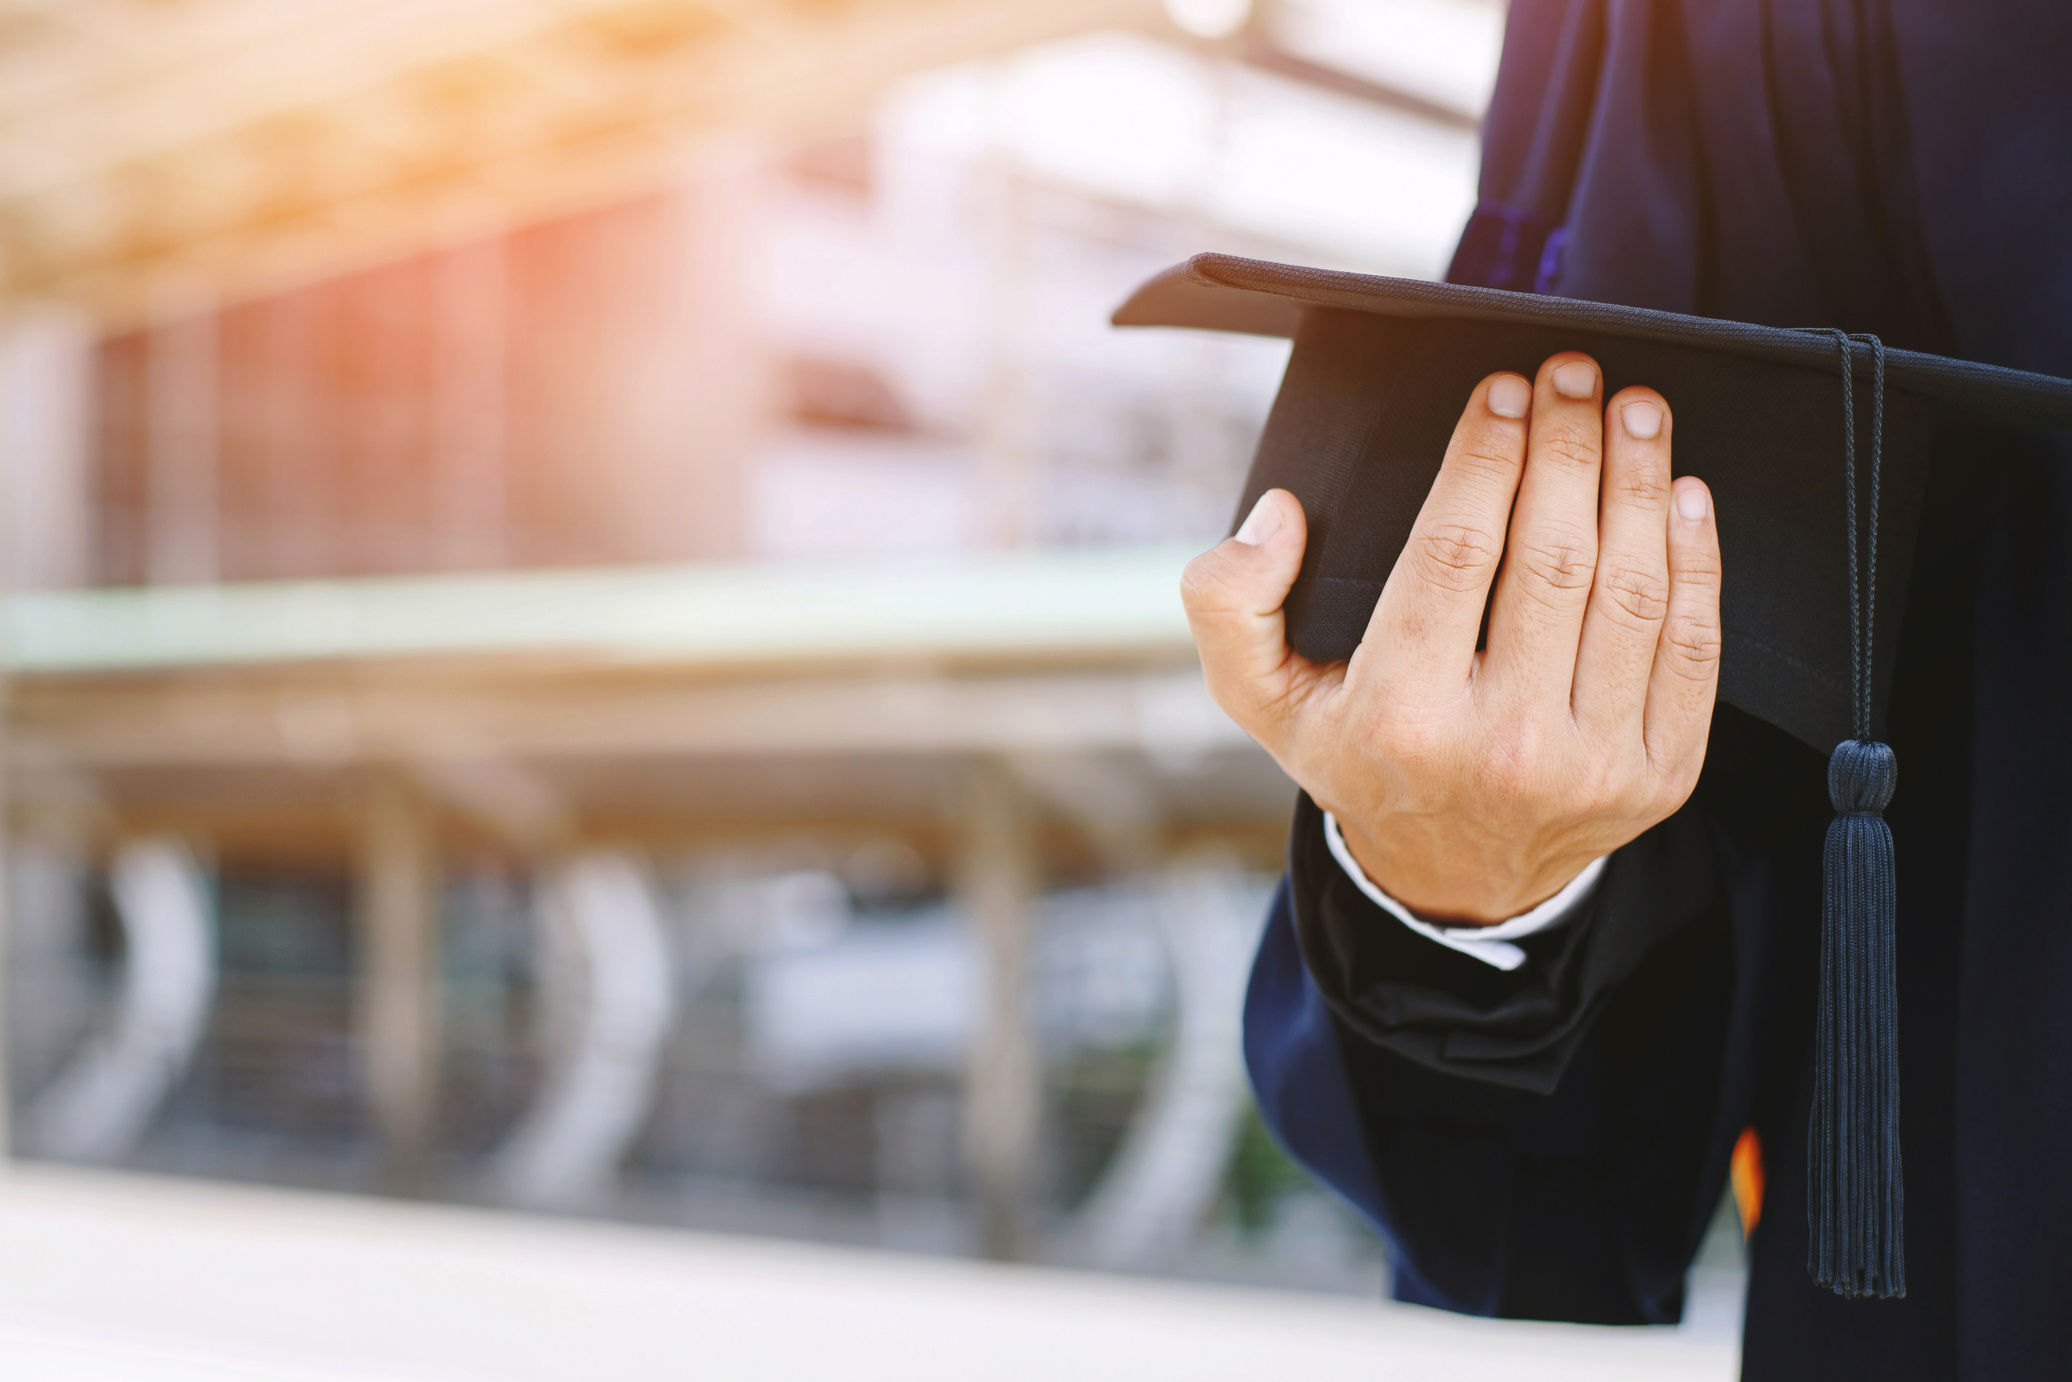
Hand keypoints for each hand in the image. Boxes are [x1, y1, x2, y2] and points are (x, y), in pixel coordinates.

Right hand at [1182, 353, 1722, 922]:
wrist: (1453, 881)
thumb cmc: (1359, 756)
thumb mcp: (1258, 694)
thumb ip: (1229, 601)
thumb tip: (1280, 515)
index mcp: (1402, 716)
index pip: (1457, 551)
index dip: (1487, 456)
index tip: (1504, 392)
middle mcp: (1501, 746)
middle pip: (1555, 558)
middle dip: (1570, 446)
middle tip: (1575, 377)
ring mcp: (1592, 765)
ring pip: (1631, 591)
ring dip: (1641, 482)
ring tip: (1634, 411)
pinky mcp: (1660, 775)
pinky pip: (1691, 648)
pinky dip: (1696, 561)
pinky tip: (1684, 493)